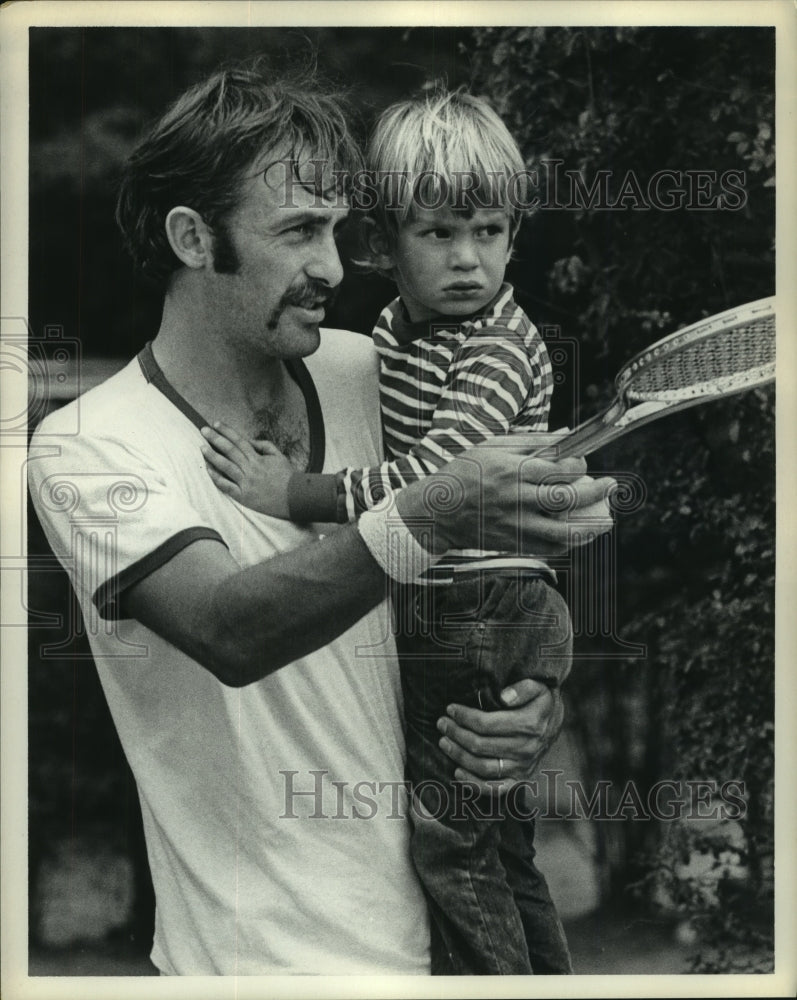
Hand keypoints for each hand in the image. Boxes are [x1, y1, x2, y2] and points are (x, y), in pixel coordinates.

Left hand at [200, 421, 293, 518]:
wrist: (295, 498)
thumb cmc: (288, 477)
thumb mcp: (279, 456)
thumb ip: (263, 446)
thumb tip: (248, 441)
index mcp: (258, 458)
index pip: (239, 441)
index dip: (226, 431)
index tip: (216, 424)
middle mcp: (250, 469)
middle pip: (229, 451)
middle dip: (215, 439)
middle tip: (203, 430)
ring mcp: (246, 483)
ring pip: (225, 467)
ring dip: (212, 456)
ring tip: (202, 447)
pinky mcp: (243, 496)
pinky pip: (226, 486)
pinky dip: (216, 477)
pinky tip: (208, 470)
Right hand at [395, 443, 615, 556]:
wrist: (437, 511)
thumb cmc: (465, 472)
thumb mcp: (493, 447)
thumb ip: (531, 442)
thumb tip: (567, 435)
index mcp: (511, 471)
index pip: (558, 469)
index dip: (579, 466)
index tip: (583, 464)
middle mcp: (515, 499)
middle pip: (566, 500)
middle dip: (596, 493)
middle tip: (610, 486)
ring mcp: (515, 525)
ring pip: (563, 532)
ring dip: (591, 527)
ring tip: (607, 520)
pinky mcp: (513, 543)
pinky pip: (548, 548)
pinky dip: (568, 543)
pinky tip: (580, 535)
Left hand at [437, 679, 562, 795]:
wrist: (556, 721)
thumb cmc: (540, 700)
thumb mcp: (538, 686)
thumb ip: (522, 688)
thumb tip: (504, 697)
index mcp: (528, 725)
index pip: (486, 724)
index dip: (464, 717)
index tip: (450, 709)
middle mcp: (525, 749)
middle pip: (480, 745)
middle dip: (456, 734)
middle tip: (442, 724)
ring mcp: (523, 767)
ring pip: (483, 767)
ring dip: (459, 756)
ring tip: (444, 742)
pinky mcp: (520, 779)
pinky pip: (495, 789)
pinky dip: (474, 785)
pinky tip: (457, 773)